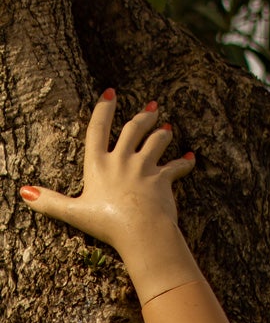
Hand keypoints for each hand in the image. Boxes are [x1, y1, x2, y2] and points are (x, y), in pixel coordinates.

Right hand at [19, 90, 195, 262]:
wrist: (140, 229)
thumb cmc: (106, 222)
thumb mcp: (72, 212)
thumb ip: (49, 201)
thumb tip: (24, 192)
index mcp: (98, 164)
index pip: (97, 130)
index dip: (103, 110)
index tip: (110, 93)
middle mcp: (122, 160)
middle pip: (133, 130)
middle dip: (143, 117)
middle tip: (152, 107)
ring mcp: (145, 168)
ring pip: (157, 142)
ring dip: (162, 134)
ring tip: (167, 128)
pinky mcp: (163, 179)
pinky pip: (177, 167)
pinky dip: (185, 162)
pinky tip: (192, 157)